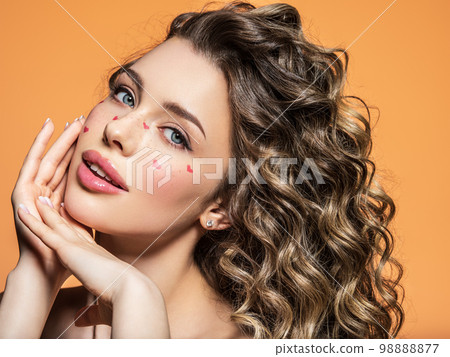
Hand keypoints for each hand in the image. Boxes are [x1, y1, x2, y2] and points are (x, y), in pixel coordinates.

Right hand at [11, 116, 86, 282]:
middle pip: (56, 160)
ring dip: (52, 140)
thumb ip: (89, 205)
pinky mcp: (20, 199)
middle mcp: (42, 193)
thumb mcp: (83, 220)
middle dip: (66, 139)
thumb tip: (113, 195)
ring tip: (60, 121)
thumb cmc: (68, 249)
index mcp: (56, 198)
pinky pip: (28, 170)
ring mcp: (30, 195)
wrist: (48, 270)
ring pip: (44, 160)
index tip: (88, 133)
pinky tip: (42, 134)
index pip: (67, 168)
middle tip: (78, 119)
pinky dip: (34, 152)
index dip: (77, 150)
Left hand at [17, 196, 169, 336]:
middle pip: (71, 227)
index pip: (84, 240)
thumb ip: (90, 311)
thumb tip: (80, 320)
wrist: (130, 290)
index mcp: (99, 258)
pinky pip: (45, 233)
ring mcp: (78, 246)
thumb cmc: (121, 300)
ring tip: (37, 199)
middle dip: (61, 214)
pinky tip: (22, 212)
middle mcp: (89, 248)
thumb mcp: (103, 304)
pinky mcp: (68, 250)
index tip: (70, 219)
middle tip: (54, 201)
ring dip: (46, 212)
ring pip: (57, 225)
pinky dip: (32, 222)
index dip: (75, 229)